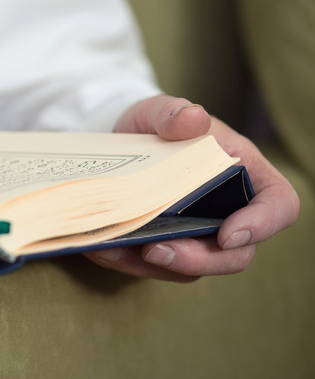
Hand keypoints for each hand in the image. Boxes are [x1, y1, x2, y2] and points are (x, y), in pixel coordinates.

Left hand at [83, 95, 299, 281]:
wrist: (118, 139)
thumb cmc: (152, 123)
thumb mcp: (159, 110)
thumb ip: (173, 112)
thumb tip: (191, 118)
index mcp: (246, 173)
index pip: (278, 205)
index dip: (263, 224)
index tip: (228, 234)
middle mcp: (227, 210)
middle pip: (235, 254)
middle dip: (198, 260)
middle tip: (157, 251)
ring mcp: (196, 233)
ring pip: (191, 268)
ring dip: (155, 266)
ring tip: (118, 250)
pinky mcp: (164, 245)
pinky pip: (152, 267)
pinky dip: (127, 262)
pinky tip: (101, 249)